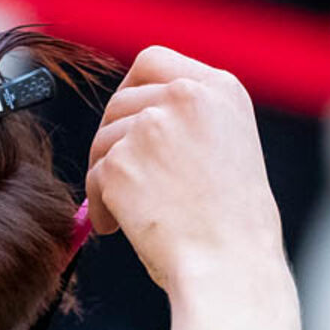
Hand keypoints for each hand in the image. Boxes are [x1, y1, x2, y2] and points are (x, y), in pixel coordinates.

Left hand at [85, 47, 286, 290]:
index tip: (130, 122)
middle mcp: (185, 96)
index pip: (153, 62)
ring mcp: (151, 127)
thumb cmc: (235, 226)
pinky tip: (121, 228)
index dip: (133, 90)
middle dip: (116, 141)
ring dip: (109, 177)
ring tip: (132, 214)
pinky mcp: (121, 162)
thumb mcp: (229, 148)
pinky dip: (101, 206)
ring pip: (104, 141)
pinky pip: (94, 178)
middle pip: (121, 102)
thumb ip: (191, 120)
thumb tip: (138, 116)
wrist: (230, 268)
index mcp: (219, 89)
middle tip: (126, 179)